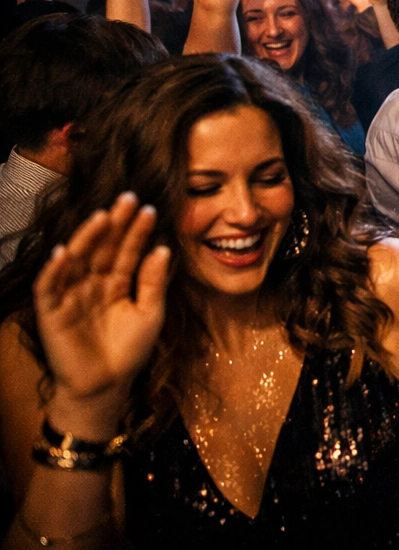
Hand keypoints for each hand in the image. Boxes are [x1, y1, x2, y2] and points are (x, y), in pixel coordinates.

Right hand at [32, 193, 170, 433]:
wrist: (106, 387)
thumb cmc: (129, 350)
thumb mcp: (149, 313)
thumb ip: (153, 282)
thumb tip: (163, 248)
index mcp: (115, 283)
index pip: (126, 250)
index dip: (136, 231)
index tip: (150, 209)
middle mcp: (92, 284)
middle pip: (102, 248)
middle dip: (115, 224)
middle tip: (129, 198)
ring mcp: (71, 296)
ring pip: (76, 260)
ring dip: (87, 238)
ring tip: (103, 216)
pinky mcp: (52, 313)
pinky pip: (49, 287)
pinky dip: (54, 269)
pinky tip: (65, 251)